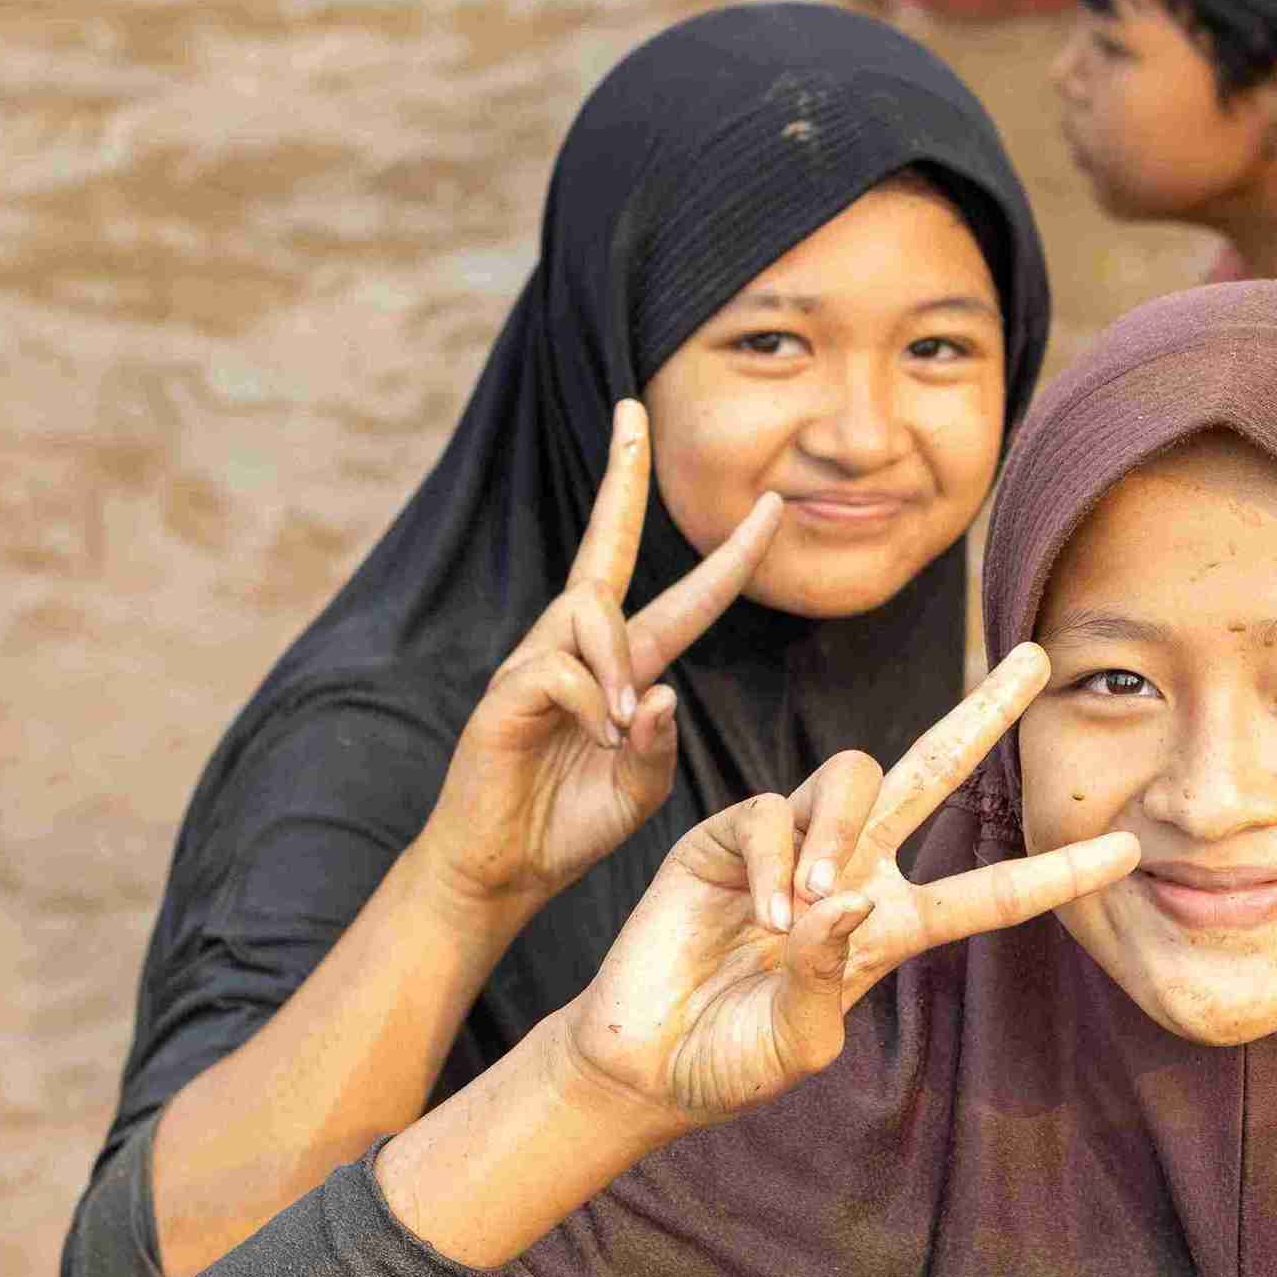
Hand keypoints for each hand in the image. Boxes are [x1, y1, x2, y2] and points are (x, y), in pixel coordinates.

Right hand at [424, 400, 783, 915]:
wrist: (504, 867)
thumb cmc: (571, 823)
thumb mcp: (642, 786)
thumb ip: (660, 741)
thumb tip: (656, 690)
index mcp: (622, 667)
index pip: (685, 596)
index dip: (730, 553)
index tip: (772, 503)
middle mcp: (578, 648)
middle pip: (603, 544)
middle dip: (620, 474)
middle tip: (631, 409)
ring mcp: (535, 661)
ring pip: (590, 611)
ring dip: (616, 664)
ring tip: (617, 728)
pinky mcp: (505, 691)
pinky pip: (558, 669)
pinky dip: (587, 701)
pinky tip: (593, 737)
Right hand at [558, 643, 1138, 1131]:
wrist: (646, 1062)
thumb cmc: (733, 1060)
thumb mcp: (800, 1040)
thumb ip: (832, 975)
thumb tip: (848, 897)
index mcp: (895, 925)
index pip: (993, 891)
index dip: (1059, 872)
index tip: (1130, 850)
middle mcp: (856, 870)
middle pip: (937, 769)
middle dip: (986, 710)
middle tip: (1040, 656)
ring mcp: (795, 844)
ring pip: (856, 776)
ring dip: (838, 833)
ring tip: (801, 909)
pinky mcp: (729, 834)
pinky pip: (774, 810)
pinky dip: (777, 857)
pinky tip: (764, 913)